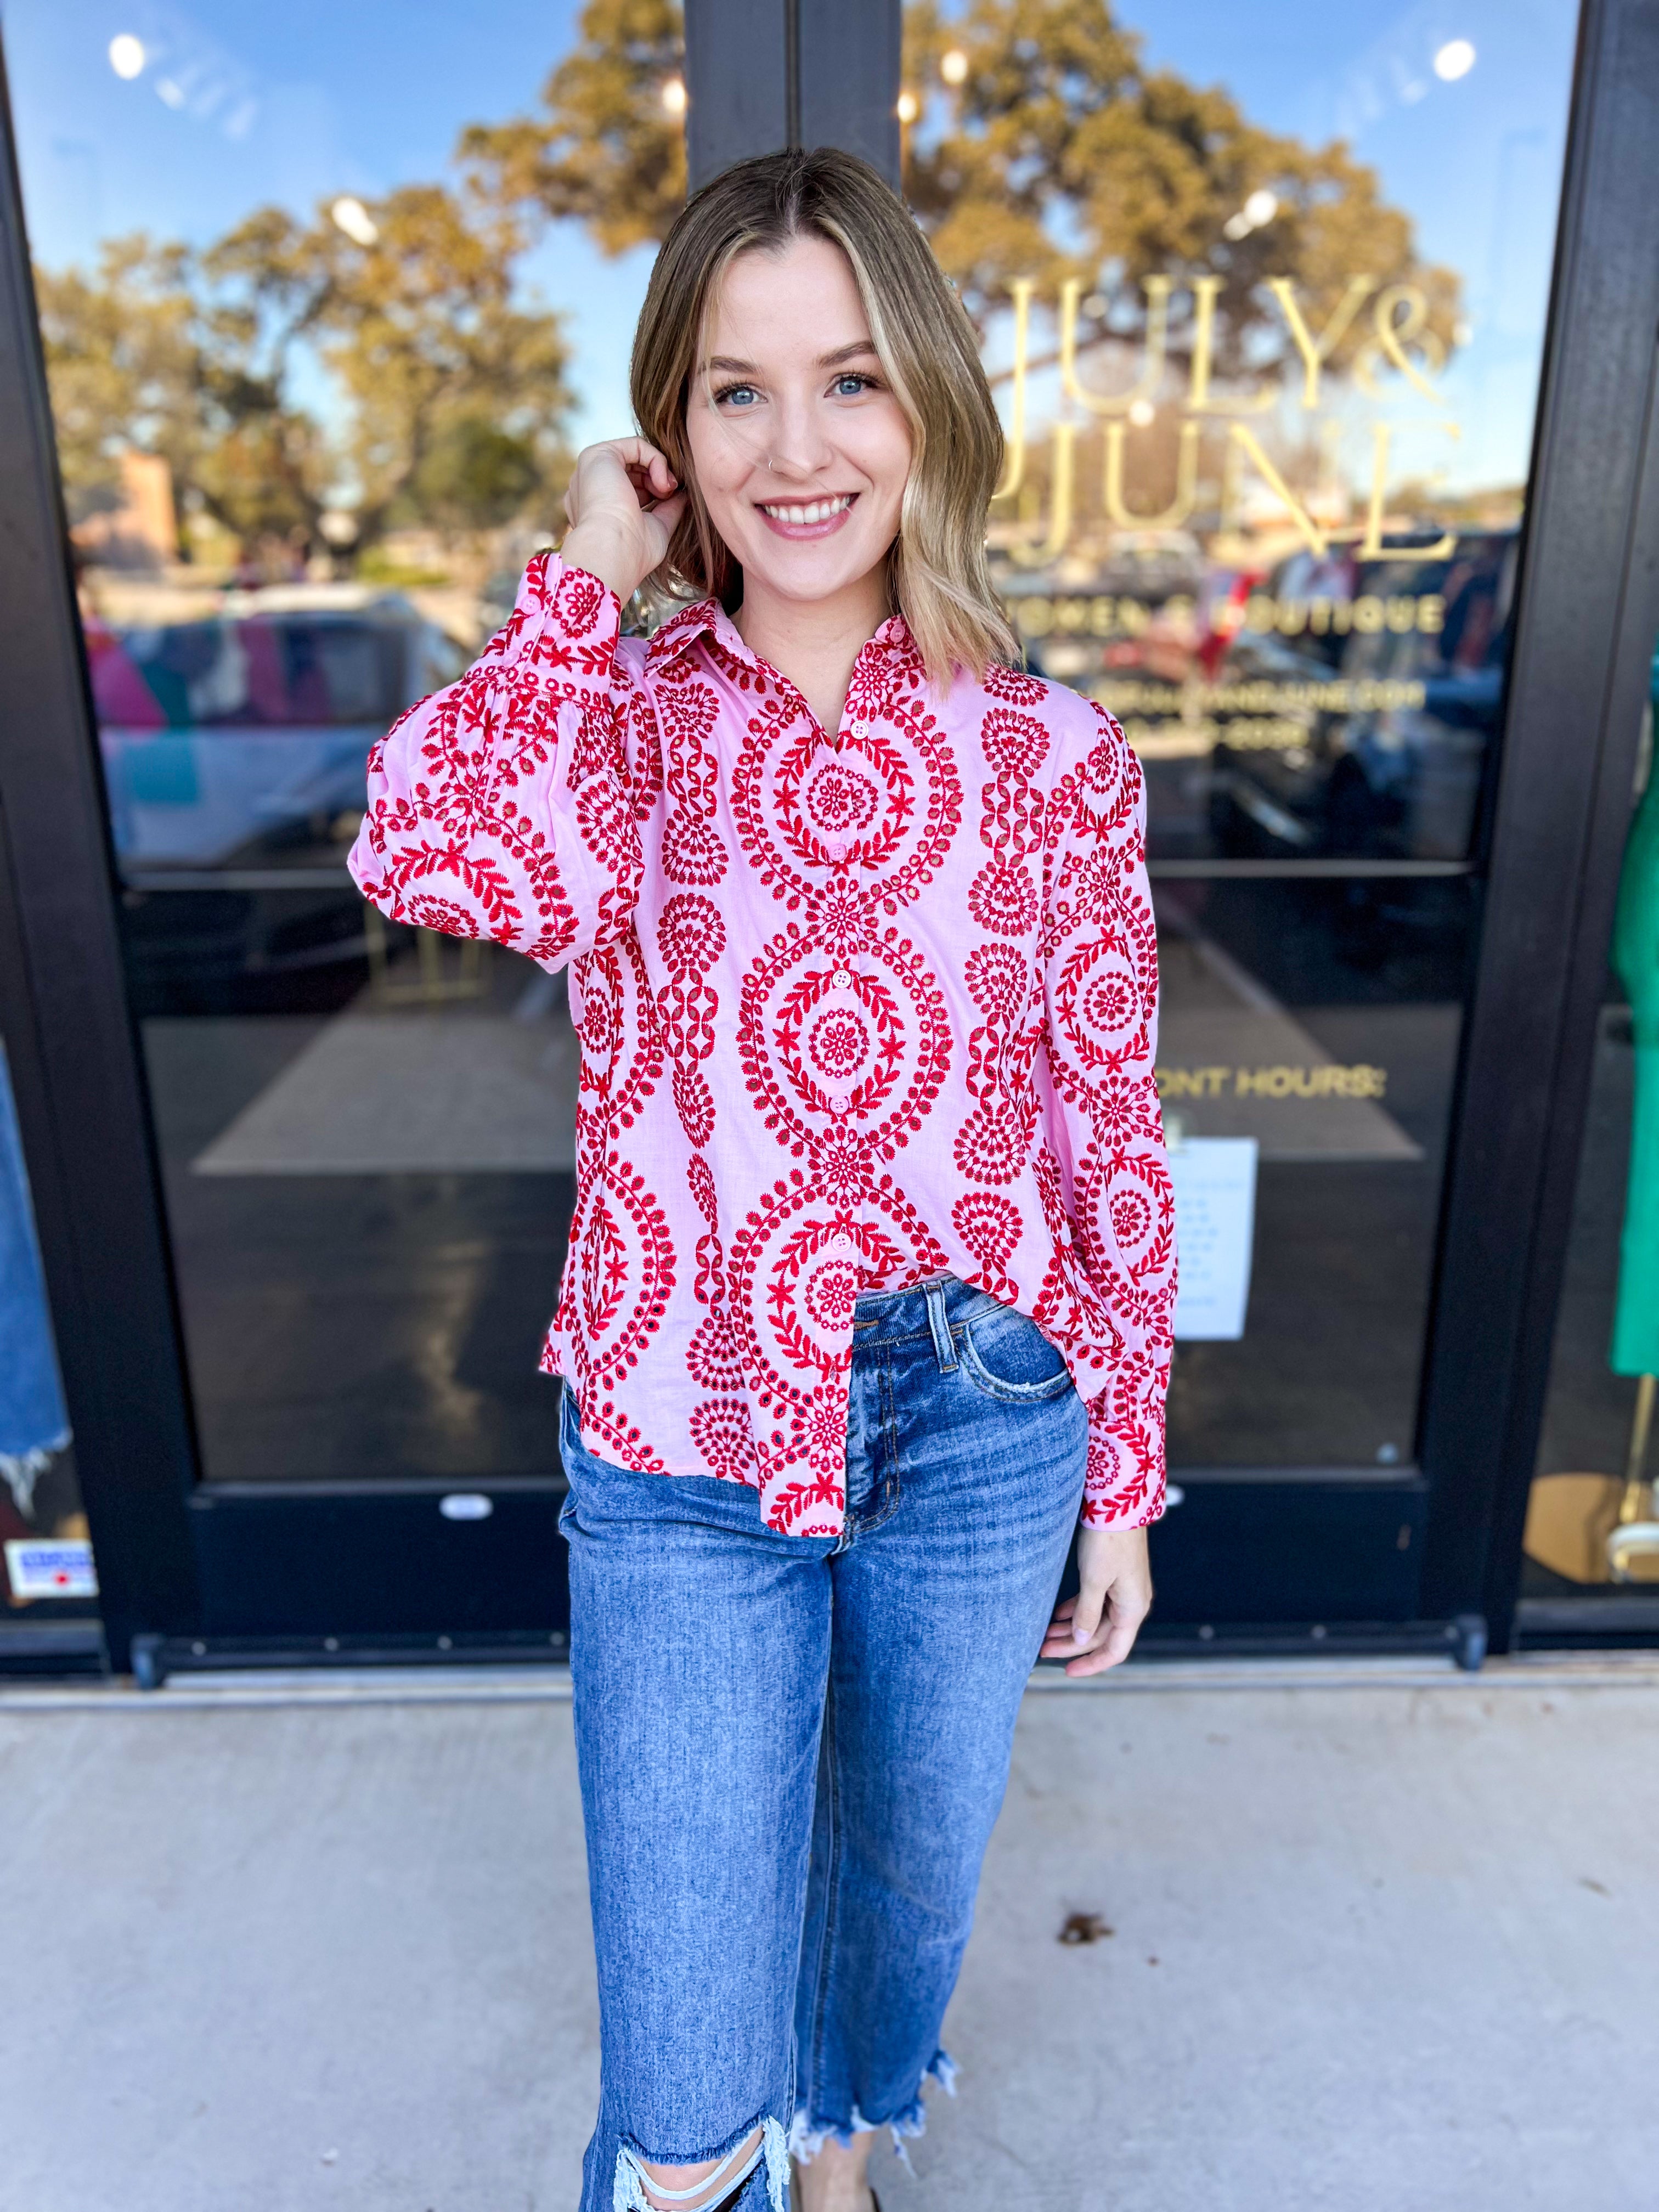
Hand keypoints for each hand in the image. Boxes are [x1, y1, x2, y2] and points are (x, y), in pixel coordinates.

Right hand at [560, 438, 688, 606]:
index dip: (654, 492)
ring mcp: (590, 471)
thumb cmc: (633, 552)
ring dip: (659, 469)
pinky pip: (635, 445)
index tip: (670, 502)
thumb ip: (668, 509)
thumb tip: (682, 494)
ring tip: (667, 490)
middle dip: (657, 480)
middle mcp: (589, 489)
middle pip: (633, 471)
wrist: (614, 552)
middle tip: (670, 495)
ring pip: (634, 456)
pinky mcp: (596, 455)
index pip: (631, 489)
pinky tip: (661, 482)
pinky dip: (656, 459)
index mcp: (597, 508)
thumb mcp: (656, 528)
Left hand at [1040, 1523, 1151, 1677]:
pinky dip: (1077, 1610)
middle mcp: (1130, 1603)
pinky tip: (1058, 1614)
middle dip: (1072, 1645)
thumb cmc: (1109, 1540)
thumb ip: (1087, 1614)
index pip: (1114, 1651)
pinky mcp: (1113, 1577)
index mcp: (1132, 1609)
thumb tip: (1081, 1642)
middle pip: (1100, 1636)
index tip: (1067, 1671)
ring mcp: (1122, 1590)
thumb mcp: (1094, 1581)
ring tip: (1045, 1634)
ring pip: (1095, 1619)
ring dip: (1071, 1628)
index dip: (1091, 1664)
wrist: (1117, 1503)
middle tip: (1043, 1649)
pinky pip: (1095, 1602)